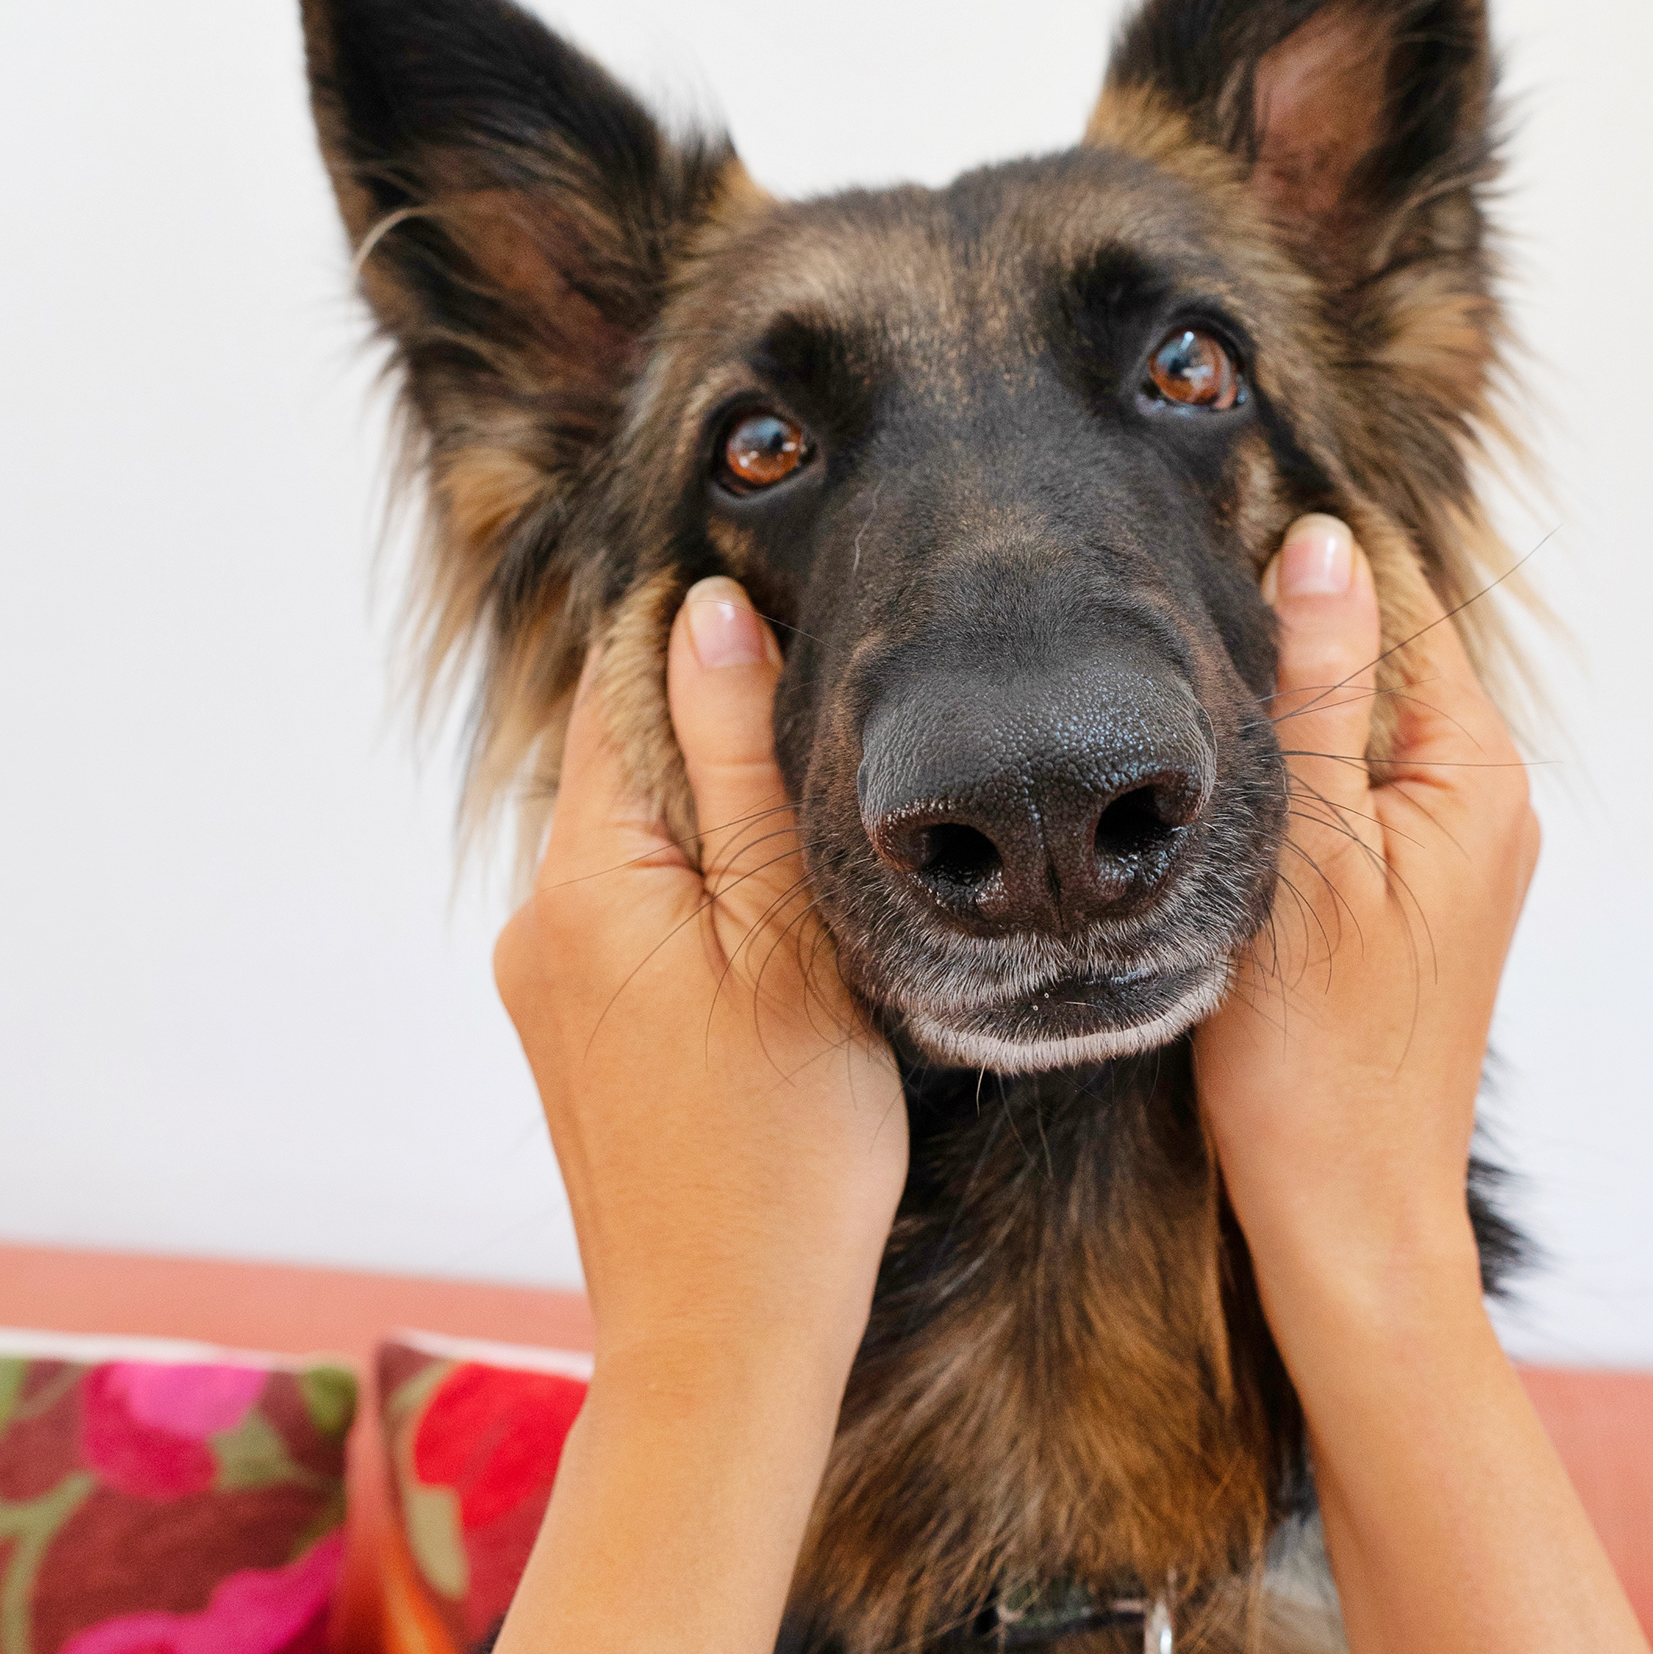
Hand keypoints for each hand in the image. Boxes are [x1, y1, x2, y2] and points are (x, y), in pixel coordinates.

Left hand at [492, 577, 905, 1653]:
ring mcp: (550, 980)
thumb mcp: (790, 930)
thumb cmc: (784, 1146)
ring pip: (637, 835)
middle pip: (623, 755)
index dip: (694, 628)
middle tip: (834, 708)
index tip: (783, 589)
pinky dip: (701, 886)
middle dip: (714, 721)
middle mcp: (540, 915)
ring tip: (818, 820)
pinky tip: (777, 920)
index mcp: (584, 873)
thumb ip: (740, 764)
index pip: (617, 683)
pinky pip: (636, 908)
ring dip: (713, 810)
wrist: (721, 1341)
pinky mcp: (579, 1031)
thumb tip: (705, 609)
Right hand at [1196, 512, 1538, 1318]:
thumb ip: (1317, 691)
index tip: (1202, 556)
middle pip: (1378, 659)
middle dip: (1284, 645)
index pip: (1402, 603)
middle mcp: (1483, 798)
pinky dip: (1288, 781)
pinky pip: (1348, 791)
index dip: (1306, 573)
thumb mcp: (1305, 850)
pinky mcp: (1405, 891)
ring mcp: (1449, 848)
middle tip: (1169, 648)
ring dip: (1278, 717)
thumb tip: (1323, 540)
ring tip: (1185, 720)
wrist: (1343, 1214)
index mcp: (1477, 773)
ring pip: (1353, 726)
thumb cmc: (1316, 1054)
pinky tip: (1223, 801)